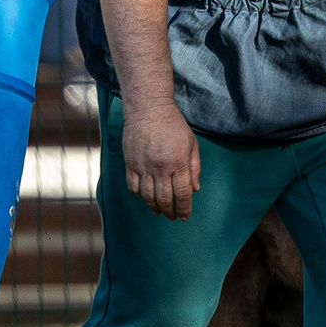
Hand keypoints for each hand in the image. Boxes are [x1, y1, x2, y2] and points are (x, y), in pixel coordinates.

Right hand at [121, 96, 202, 221]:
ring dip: (155, 208)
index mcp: (178, 162)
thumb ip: (194, 167)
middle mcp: (160, 167)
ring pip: (148, 197)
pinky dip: (140, 196)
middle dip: (170, 212)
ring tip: (160, 211)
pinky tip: (146, 197)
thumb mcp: (192, 144)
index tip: (185, 216)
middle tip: (173, 217)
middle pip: (165, 199)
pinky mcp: (130, 163)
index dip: (184, 209)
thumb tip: (195, 190)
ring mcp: (143, 166)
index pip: (182, 194)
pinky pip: (133, 187)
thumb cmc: (173, 125)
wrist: (148, 110)